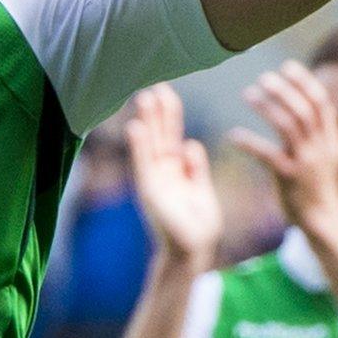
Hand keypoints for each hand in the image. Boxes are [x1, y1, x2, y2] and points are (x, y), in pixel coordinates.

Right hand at [125, 84, 221, 264]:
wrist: (192, 252)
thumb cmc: (197, 226)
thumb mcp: (201, 191)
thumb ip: (196, 169)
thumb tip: (191, 144)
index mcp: (176, 171)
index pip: (172, 137)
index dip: (170, 116)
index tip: (167, 93)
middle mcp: (162, 173)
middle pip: (160, 136)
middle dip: (158, 112)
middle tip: (154, 86)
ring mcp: (154, 181)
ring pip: (150, 146)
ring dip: (147, 122)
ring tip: (143, 97)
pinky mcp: (150, 192)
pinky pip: (143, 165)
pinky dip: (139, 147)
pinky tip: (136, 127)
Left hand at [228, 62, 337, 228]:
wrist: (322, 220)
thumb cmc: (316, 185)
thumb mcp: (325, 155)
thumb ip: (316, 131)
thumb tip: (301, 101)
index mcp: (331, 140)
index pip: (321, 103)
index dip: (305, 83)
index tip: (288, 67)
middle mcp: (321, 148)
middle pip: (304, 110)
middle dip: (284, 90)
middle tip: (264, 77)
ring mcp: (307, 162)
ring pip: (288, 125)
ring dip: (268, 106)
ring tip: (249, 94)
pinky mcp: (290, 178)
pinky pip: (268, 155)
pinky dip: (250, 142)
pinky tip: (234, 135)